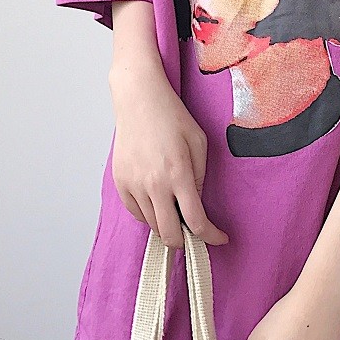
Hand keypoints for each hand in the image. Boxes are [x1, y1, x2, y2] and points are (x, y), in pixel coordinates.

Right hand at [109, 62, 228, 249]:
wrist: (139, 98)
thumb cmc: (172, 115)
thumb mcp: (198, 142)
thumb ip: (200, 177)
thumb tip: (197, 203)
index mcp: (178, 174)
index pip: (196, 221)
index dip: (211, 236)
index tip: (220, 238)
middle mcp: (153, 184)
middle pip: (169, 234)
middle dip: (186, 240)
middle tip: (195, 231)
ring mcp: (133, 184)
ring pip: (152, 225)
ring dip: (167, 225)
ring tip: (176, 208)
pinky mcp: (120, 182)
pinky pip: (136, 212)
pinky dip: (149, 214)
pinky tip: (158, 201)